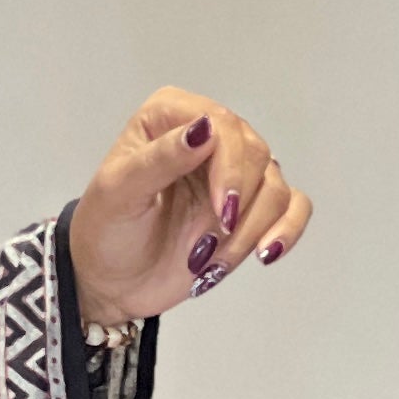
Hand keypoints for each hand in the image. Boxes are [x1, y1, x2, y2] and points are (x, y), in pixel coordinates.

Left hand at [69, 90, 309, 328]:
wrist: (108, 282)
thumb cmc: (105, 232)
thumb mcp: (118, 193)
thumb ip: (159, 159)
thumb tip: (204, 129)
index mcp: (172, 116)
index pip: (224, 125)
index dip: (231, 169)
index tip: (222, 212)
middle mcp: (209, 136)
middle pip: (257, 155)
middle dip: (238, 208)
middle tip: (205, 246)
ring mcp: (234, 174)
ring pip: (275, 187)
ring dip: (250, 232)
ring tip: (211, 262)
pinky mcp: (251, 209)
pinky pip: (293, 207)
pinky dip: (286, 231)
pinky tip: (266, 254)